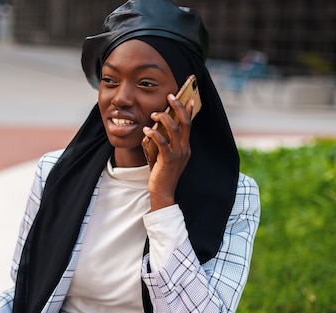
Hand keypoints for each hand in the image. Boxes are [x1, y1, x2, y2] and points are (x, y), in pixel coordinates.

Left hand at [142, 93, 192, 210]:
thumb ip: (164, 143)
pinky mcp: (168, 159)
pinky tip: (146, 130)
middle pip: (185, 122)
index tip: (187, 98)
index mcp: (186, 147)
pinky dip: (154, 133)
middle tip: (170, 96)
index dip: (188, 111)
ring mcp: (178, 154)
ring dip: (163, 118)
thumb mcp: (166, 156)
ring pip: (174, 128)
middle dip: (178, 106)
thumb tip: (155, 128)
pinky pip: (162, 141)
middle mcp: (185, 148)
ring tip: (153, 113)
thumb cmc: (161, 174)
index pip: (189, 125)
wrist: (162, 192)